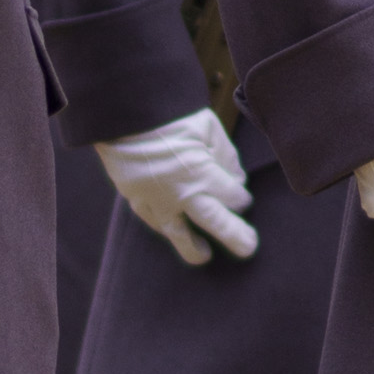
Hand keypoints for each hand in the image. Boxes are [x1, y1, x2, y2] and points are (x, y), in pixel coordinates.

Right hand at [99, 108, 256, 265]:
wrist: (125, 117)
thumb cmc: (171, 118)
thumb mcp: (208, 128)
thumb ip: (226, 156)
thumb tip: (236, 178)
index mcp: (204, 174)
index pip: (234, 197)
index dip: (241, 197)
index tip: (240, 195)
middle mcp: (183, 194)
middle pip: (217, 223)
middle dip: (236, 236)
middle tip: (248, 247)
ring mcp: (159, 202)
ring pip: (181, 235)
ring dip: (195, 248)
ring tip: (204, 256)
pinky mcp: (138, 201)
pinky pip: (155, 222)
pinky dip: (166, 228)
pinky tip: (172, 230)